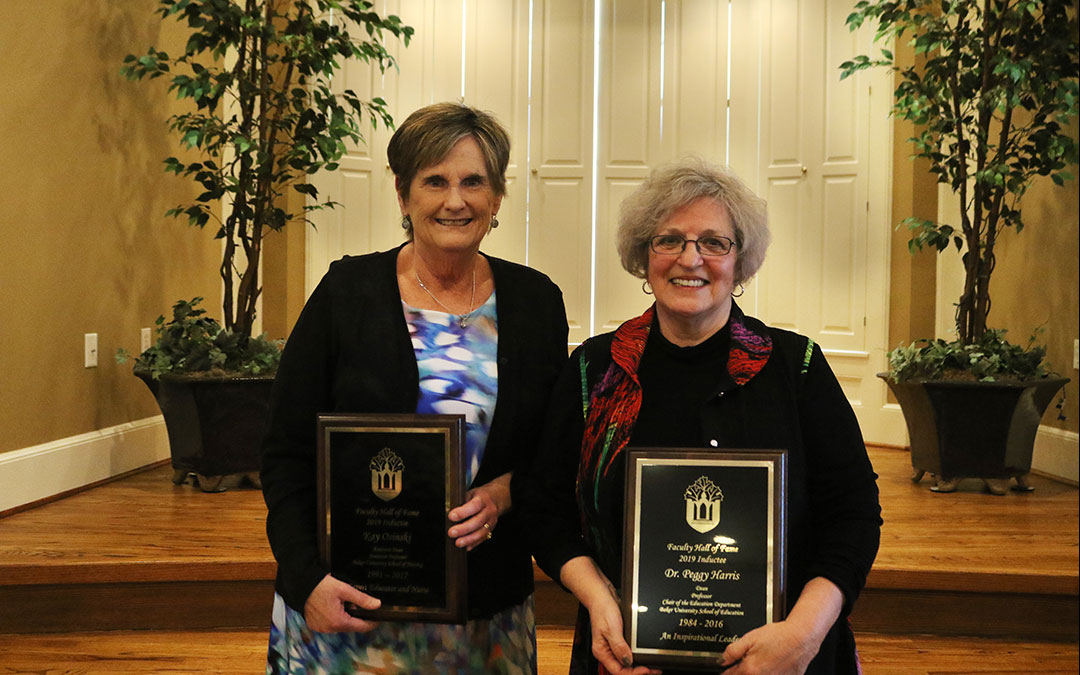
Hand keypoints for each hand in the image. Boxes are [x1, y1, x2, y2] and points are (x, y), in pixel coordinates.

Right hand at [303, 574, 380, 632]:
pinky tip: (334, 607)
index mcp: (338, 622)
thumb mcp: (345, 590)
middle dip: (357, 617)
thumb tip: (377, 605)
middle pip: (350, 626)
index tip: (378, 617)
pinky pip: (329, 625)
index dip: (372, 622)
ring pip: (340, 626)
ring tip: (345, 604)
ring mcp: (321, 628)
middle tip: (360, 605)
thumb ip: (362, 599)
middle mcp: (329, 629)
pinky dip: (334, 618)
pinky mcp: (315, 626)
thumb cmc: (321, 586)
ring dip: (345, 618)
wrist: (301, 585)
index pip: (361, 627)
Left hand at [447, 472, 510, 550]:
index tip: (451, 516)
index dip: (463, 512)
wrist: (497, 498)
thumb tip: (448, 510)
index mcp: (483, 499)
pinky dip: (474, 543)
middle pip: (477, 521)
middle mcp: (489, 511)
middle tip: (451, 532)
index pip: (474, 506)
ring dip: (469, 539)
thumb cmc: (480, 496)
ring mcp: (491, 521)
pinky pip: (483, 538)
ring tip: (458, 543)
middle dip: (464, 529)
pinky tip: (467, 547)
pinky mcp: (491, 529)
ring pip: (481, 532)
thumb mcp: (471, 493)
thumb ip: (461, 502)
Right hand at [584, 588, 661, 674]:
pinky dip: (637, 654)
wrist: (602, 595)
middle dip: (639, 671)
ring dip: (639, 664)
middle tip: (654, 669)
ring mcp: (613, 646)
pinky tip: (644, 653)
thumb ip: (620, 647)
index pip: (618, 671)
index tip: (646, 670)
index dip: (633, 673)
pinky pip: (628, 652)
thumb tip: (628, 661)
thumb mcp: (612, 629)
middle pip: (624, 668)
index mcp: (602, 652)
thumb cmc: (602, 609)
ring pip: (627, 662)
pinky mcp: (619, 640)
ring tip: (652, 665)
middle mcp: (607, 651)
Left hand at [719, 576, 841, 673]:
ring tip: (762, 661)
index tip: (725, 668)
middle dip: (740, 672)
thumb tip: (722, 660)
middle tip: (745, 663)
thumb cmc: (779, 637)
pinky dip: (770, 673)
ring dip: (755, 672)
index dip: (725, 671)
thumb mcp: (750, 638)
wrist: (802, 638)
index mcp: (750, 670)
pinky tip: (772, 665)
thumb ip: (733, 651)